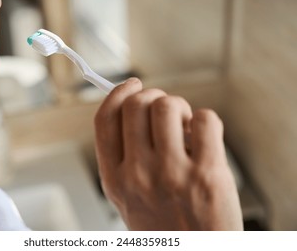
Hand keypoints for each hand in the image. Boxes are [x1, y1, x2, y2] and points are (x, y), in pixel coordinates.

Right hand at [94, 78, 242, 229]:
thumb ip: (124, 157)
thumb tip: (135, 107)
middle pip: (136, 105)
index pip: (104, 120)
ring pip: (168, 106)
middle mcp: (138, 174)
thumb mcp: (128, 197)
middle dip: (154, 96)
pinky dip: (206, 120)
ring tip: (186, 126)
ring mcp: (172, 173)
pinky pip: (205, 120)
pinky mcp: (207, 174)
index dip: (117, 93)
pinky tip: (205, 138)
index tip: (131, 84)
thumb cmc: (165, 226)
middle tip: (166, 110)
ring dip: (180, 107)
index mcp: (114, 179)